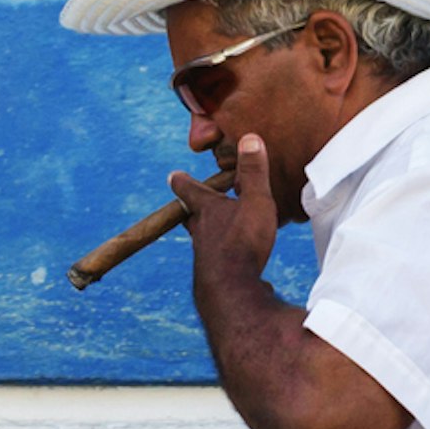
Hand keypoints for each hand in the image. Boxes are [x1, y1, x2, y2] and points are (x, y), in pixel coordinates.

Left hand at [172, 135, 281, 291]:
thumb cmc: (243, 243)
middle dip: (193, 209)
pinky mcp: (215, 276)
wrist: (230, 291)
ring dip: (211, 234)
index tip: (173, 175)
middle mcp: (200, 232)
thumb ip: (254, 172)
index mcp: (207, 210)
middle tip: (190, 204)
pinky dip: (226, 258)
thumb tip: (250, 137)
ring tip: (221, 233)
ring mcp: (205, 256)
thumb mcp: (256, 201)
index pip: (189, 189)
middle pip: (191, 217)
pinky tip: (238, 265)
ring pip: (204, 240)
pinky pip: (220, 262)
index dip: (182, 181)